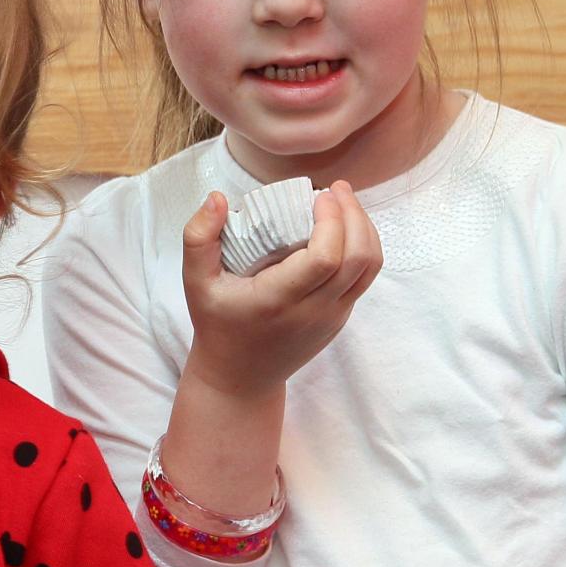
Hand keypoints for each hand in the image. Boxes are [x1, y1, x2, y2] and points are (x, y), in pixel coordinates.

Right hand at [180, 181, 380, 402]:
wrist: (240, 377)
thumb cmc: (217, 323)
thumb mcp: (195, 282)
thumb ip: (199, 237)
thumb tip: (218, 197)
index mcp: (279, 300)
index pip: (325, 258)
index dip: (332, 220)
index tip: (319, 194)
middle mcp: (314, 311)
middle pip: (358, 257)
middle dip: (354, 214)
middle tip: (337, 189)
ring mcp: (333, 316)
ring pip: (370, 266)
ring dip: (364, 228)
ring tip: (345, 203)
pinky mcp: (341, 318)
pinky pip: (365, 277)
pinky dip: (362, 246)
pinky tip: (344, 228)